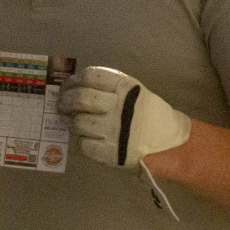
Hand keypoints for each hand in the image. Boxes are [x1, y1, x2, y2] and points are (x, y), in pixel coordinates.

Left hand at [57, 66, 191, 167]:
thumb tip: (71, 88)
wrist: (167, 141)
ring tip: (78, 124)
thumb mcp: (132, 91)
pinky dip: (82, 143)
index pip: (90, 76)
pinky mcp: (111, 153)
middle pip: (80, 99)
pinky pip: (84, 146)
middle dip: (65, 101)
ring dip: (73, 123)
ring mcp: (114, 130)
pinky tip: (89, 140)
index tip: (67, 86)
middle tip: (61, 106)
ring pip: (78, 123)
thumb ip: (106, 87)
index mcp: (125, 87)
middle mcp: (119, 106)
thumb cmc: (145, 113)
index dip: (73, 81)